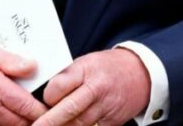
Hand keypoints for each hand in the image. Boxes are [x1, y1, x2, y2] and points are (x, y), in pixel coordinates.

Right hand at [0, 45, 46, 125]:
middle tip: (39, 113)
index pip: (28, 108)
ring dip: (16, 125)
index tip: (50, 108)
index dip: (42, 111)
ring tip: (23, 117)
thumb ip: (14, 61)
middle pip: (20, 124)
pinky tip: (5, 120)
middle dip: (32, 120)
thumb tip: (34, 67)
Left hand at [32, 48, 150, 125]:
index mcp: (86, 69)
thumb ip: (66, 78)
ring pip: (78, 125)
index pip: (58, 87)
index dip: (47, 97)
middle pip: (67, 110)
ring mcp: (106, 106)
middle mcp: (96, 88)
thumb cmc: (108, 67)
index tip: (42, 102)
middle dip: (48, 122)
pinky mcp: (112, 121)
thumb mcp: (86, 63)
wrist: (141, 73)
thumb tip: (41, 97)